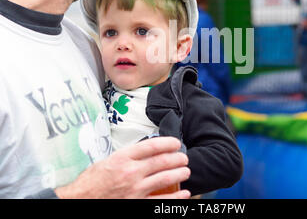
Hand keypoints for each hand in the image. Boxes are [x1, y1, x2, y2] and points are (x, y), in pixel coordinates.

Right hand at [55, 137, 190, 198]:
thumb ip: (126, 156)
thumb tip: (144, 152)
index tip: (176, 143)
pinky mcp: (137, 204)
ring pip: (165, 179)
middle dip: (177, 158)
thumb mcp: (107, 161)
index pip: (151, 146)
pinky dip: (176, 198)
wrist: (79, 201)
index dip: (167, 143)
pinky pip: (161, 201)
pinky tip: (184, 194)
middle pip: (162, 161)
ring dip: (179, 173)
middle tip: (183, 157)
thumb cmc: (91, 183)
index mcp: (122, 158)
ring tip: (186, 170)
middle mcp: (130, 172)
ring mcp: (135, 190)